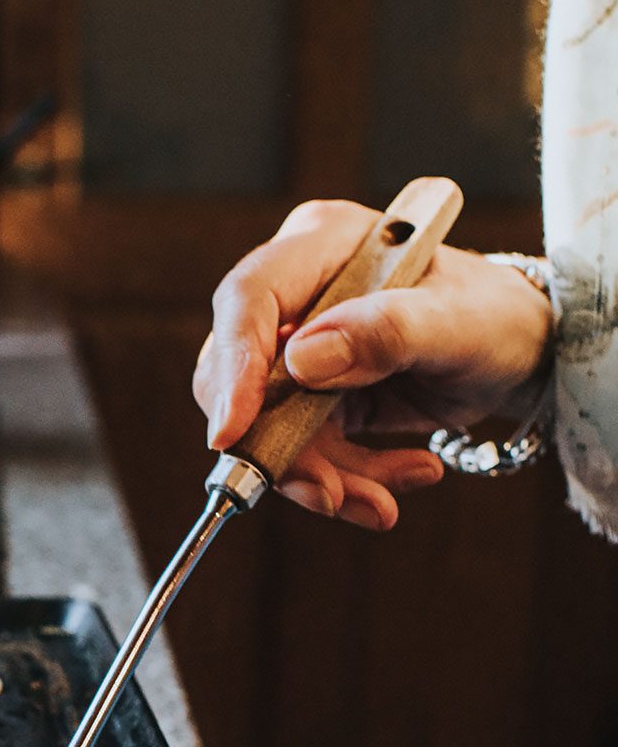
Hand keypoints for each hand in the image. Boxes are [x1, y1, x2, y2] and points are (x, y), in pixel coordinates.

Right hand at [193, 199, 553, 529]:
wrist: (516, 354)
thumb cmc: (495, 317)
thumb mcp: (459, 321)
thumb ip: (387, 331)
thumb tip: (301, 361)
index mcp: (321, 244)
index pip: (248, 300)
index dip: (231, 367)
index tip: (231, 435)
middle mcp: (295, 295)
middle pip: (239, 377)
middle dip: (278, 446)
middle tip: (327, 495)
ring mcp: (296, 349)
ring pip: (265, 428)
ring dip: (320, 478)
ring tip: (381, 502)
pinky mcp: (306, 396)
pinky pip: (299, 450)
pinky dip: (343, 481)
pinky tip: (402, 475)